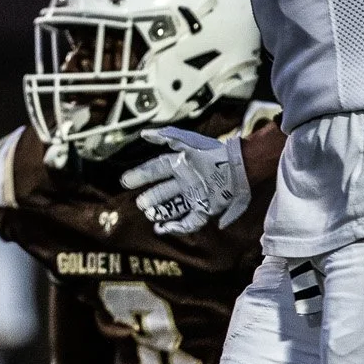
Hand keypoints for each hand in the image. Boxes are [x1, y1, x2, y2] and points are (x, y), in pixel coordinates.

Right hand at [120, 126, 249, 233]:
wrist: (238, 166)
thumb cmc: (212, 152)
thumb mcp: (186, 141)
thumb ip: (165, 137)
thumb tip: (144, 134)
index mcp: (180, 164)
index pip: (155, 170)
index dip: (141, 175)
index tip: (126, 181)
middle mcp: (186, 181)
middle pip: (163, 191)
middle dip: (151, 198)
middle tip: (140, 203)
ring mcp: (196, 196)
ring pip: (174, 207)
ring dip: (161, 212)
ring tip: (150, 215)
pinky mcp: (207, 208)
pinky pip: (189, 220)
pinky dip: (177, 226)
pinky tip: (165, 229)